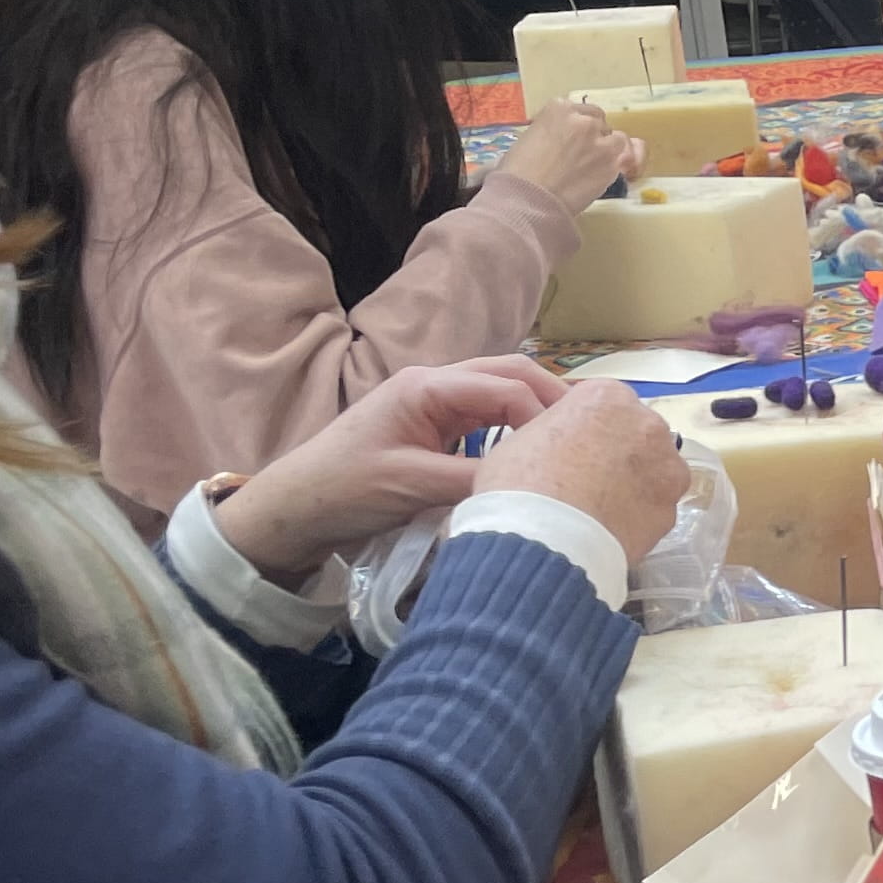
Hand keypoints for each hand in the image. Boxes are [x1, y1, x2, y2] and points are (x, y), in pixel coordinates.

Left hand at [214, 356, 566, 576]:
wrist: (293, 509)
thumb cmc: (345, 490)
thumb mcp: (413, 487)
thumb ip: (475, 481)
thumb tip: (535, 487)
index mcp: (428, 387)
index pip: (507, 386)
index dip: (545, 414)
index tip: (574, 450)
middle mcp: (435, 385)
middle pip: (511, 373)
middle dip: (553, 398)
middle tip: (589, 433)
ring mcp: (433, 403)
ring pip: (501, 391)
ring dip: (537, 410)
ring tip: (572, 441)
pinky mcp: (432, 426)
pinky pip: (487, 416)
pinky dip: (517, 426)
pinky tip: (535, 452)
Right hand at [475, 377, 690, 559]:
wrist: (543, 541)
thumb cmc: (520, 483)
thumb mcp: (523, 437)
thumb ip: (557, 428)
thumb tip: (564, 442)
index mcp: (607, 397)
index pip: (604, 402)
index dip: (587, 426)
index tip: (573, 447)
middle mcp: (647, 424)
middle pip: (635, 432)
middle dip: (616, 452)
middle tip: (585, 479)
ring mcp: (667, 467)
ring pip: (653, 470)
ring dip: (633, 482)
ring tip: (597, 508)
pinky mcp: (672, 509)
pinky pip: (655, 507)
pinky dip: (638, 516)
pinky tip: (610, 529)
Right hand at [493, 99, 639, 208]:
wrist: (528, 198)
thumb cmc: (518, 172)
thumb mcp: (529, 138)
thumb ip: (550, 131)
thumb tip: (559, 139)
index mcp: (558, 109)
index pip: (577, 111)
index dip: (575, 126)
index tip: (569, 138)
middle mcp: (583, 121)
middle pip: (598, 122)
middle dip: (592, 135)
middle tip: (582, 154)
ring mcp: (600, 141)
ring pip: (616, 138)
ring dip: (609, 149)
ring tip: (597, 165)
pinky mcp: (613, 163)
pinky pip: (628, 157)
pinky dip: (624, 163)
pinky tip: (616, 172)